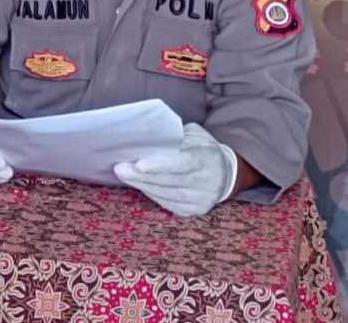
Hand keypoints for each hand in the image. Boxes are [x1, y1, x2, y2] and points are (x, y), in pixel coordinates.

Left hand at [114, 123, 237, 216]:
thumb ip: (176, 137)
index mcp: (208, 159)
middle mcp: (207, 183)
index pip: (182, 164)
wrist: (227, 174)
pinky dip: (151, 193)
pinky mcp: (194, 210)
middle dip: (141, 175)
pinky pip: (168, 203)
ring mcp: (201, 200)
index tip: (139, 164)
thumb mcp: (196, 136)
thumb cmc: (203, 150)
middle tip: (120, 168)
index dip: (160, 165)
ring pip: (166, 194)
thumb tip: (148, 136)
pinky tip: (139, 184)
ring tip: (124, 174)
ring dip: (142, 185)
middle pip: (169, 181)